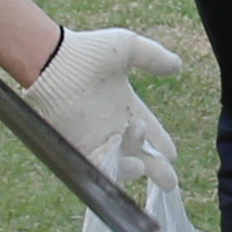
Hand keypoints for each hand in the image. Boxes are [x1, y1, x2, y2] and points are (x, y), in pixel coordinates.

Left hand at [21, 23, 181, 192]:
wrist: (54, 63)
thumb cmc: (87, 52)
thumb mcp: (128, 48)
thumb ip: (153, 57)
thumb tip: (177, 64)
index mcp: (124, 105)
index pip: (148, 131)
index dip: (160, 144)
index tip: (172, 155)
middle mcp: (110, 125)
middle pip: (138, 154)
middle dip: (156, 169)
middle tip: (169, 183)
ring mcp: (94, 138)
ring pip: (121, 164)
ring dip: (135, 167)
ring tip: (143, 166)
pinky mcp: (78, 147)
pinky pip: (99, 168)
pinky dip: (114, 171)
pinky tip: (130, 167)